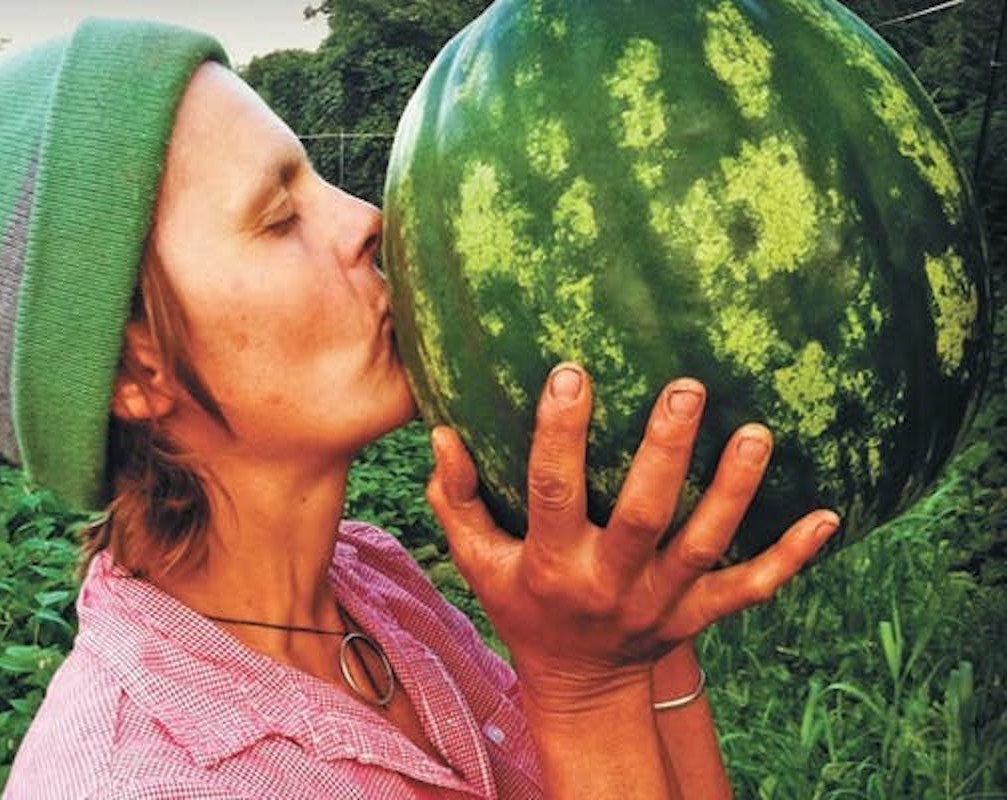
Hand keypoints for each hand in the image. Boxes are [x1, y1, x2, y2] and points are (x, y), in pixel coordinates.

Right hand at [426, 364, 838, 712]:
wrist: (577, 682)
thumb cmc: (520, 603)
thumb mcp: (477, 560)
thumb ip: (457, 499)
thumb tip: (442, 432)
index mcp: (550, 565)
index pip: (552, 493)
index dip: (559, 435)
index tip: (571, 373)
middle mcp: (609, 584)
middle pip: (642, 517)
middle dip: (664, 454)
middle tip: (687, 389)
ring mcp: (661, 604)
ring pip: (703, 546)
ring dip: (732, 492)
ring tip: (757, 432)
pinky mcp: (699, 615)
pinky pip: (751, 588)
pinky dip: (791, 557)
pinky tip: (827, 516)